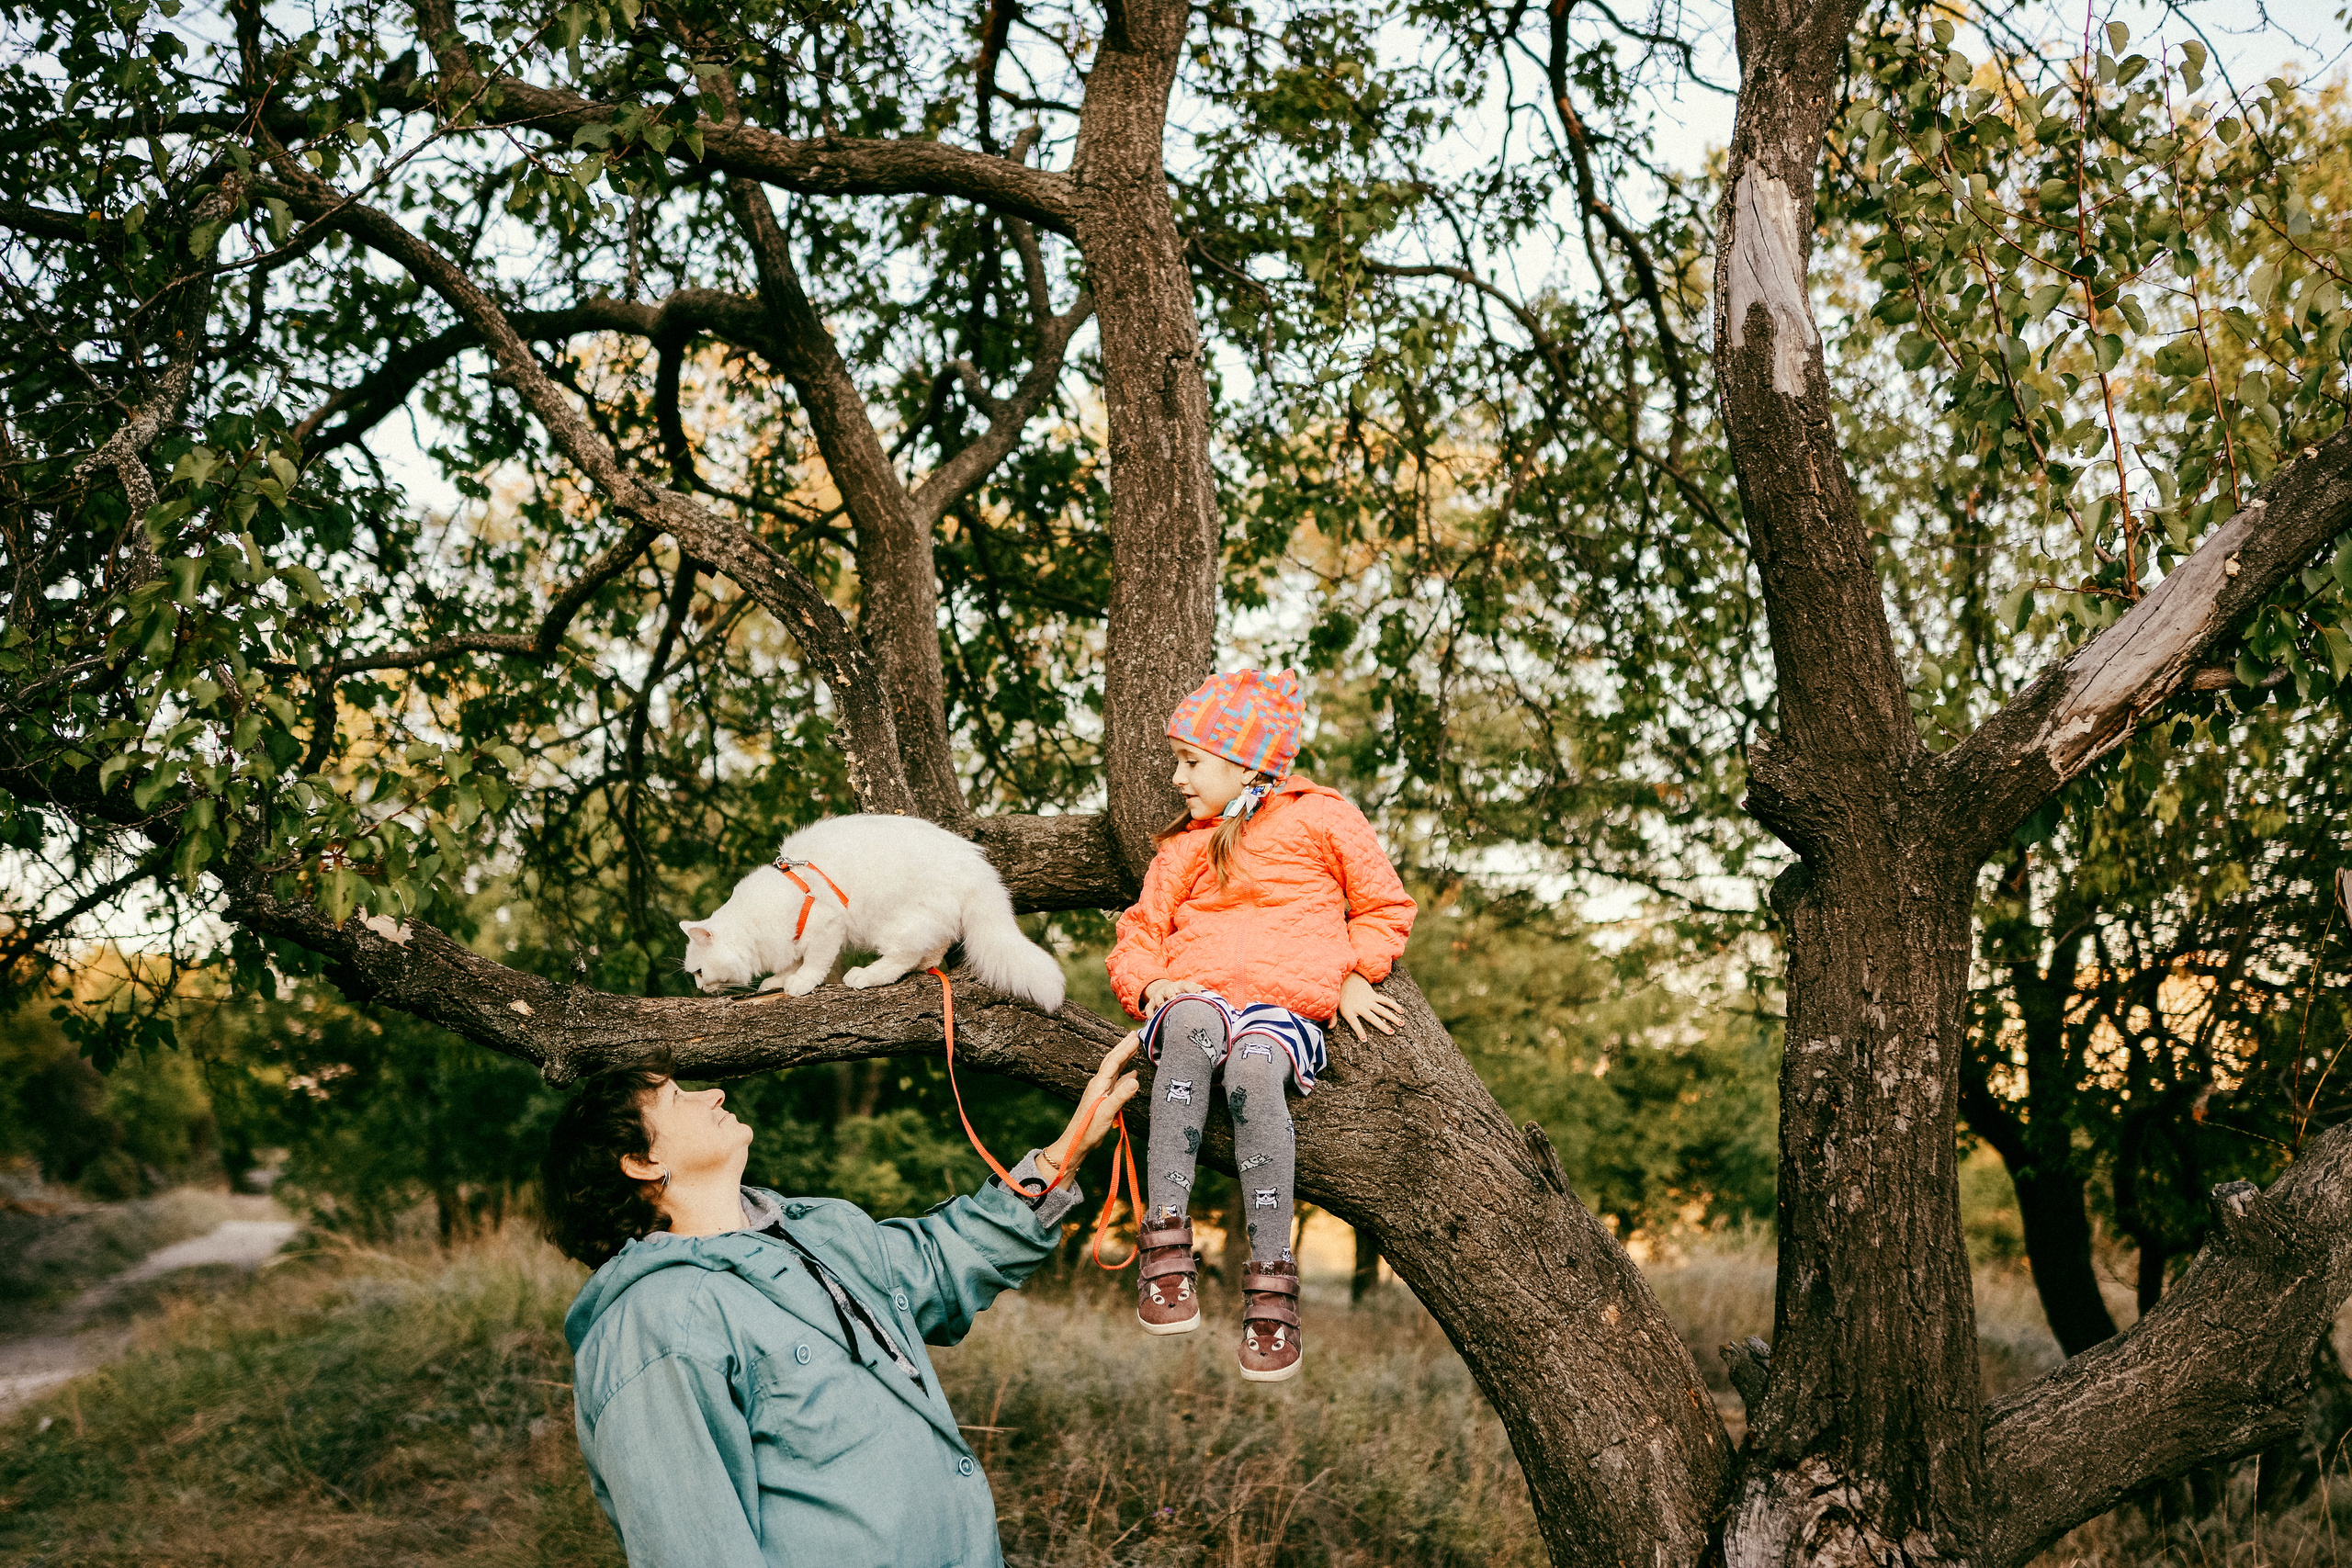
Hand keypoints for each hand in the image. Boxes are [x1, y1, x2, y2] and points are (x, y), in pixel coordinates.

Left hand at [1039, 1034, 1141, 1179]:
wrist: (1076, 1143)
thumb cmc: (1088, 1129)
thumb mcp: (1106, 1112)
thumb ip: (1120, 1095)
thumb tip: (1136, 1078)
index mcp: (1098, 1084)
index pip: (1114, 1061)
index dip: (1125, 1048)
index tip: (1135, 1037)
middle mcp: (1099, 1084)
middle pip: (1113, 1061)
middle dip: (1124, 1047)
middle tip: (1134, 1035)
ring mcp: (1101, 1091)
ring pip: (1115, 1069)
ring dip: (1125, 1058)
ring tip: (1134, 1047)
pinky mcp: (1104, 1099)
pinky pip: (1117, 1082)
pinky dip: (1126, 1075)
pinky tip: (1133, 1073)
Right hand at [1141, 977, 1209, 1013]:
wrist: (1164, 988)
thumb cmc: (1181, 992)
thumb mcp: (1190, 990)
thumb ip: (1199, 993)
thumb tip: (1213, 999)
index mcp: (1181, 986)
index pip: (1188, 985)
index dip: (1193, 988)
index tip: (1199, 994)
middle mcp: (1169, 989)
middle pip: (1169, 989)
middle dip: (1171, 993)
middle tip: (1173, 999)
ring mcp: (1160, 995)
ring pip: (1158, 997)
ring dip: (1159, 1001)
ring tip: (1162, 1006)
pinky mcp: (1152, 1002)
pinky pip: (1149, 1007)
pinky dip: (1149, 1012)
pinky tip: (1151, 1018)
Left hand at [1335, 971, 1406, 1041]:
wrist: (1346, 977)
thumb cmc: (1339, 994)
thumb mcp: (1333, 1006)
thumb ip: (1331, 1017)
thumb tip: (1329, 1028)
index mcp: (1349, 1010)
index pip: (1354, 1022)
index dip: (1359, 1030)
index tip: (1365, 1040)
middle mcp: (1360, 1006)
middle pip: (1372, 1018)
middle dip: (1382, 1026)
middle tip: (1391, 1033)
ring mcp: (1368, 1001)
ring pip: (1382, 1010)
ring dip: (1392, 1017)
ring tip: (1401, 1024)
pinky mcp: (1373, 995)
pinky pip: (1385, 1000)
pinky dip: (1393, 1005)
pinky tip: (1401, 1011)